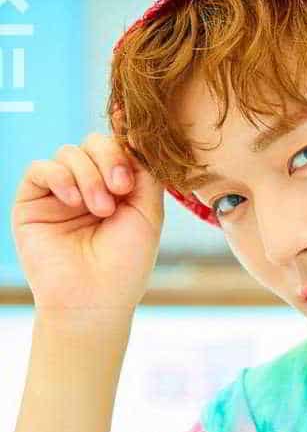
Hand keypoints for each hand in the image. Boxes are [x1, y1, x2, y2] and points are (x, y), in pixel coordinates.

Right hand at [10, 109, 165, 319]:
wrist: (95, 300)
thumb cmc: (125, 264)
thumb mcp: (148, 214)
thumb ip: (146, 172)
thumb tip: (135, 132)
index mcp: (117, 188)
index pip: (119, 147)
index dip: (125, 140)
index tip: (134, 141)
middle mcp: (88, 186)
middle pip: (95, 142)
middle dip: (110, 158)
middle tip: (121, 189)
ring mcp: (59, 193)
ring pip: (69, 152)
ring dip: (89, 176)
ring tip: (101, 210)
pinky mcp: (32, 201)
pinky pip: (41, 168)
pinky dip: (61, 177)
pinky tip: (74, 202)